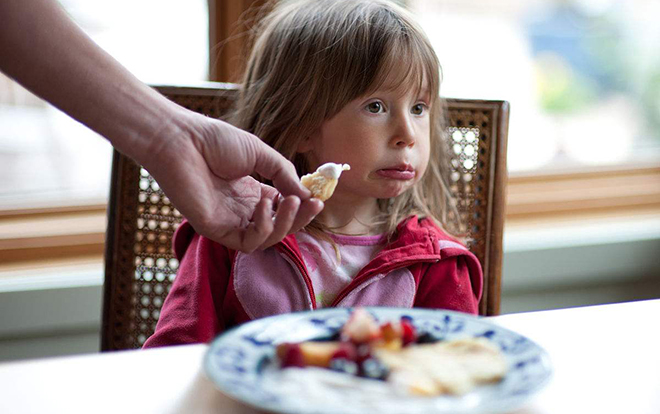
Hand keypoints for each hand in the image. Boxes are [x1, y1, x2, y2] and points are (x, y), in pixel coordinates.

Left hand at [143, 110, 322, 251]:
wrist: (181, 140)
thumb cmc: (214, 141)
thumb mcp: (260, 153)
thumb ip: (283, 174)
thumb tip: (308, 194)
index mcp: (251, 192)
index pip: (282, 209)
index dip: (301, 206)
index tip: (318, 198)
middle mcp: (242, 210)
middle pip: (279, 227)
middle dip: (300, 218)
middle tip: (314, 204)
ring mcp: (229, 222)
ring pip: (267, 239)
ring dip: (285, 224)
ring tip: (291, 202)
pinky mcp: (215, 230)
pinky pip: (247, 242)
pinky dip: (263, 227)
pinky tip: (264, 205)